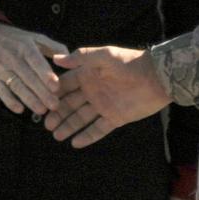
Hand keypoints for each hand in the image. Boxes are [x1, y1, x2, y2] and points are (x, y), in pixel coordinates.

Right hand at [0, 24, 67, 114]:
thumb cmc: (15, 39)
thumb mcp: (34, 37)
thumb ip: (53, 47)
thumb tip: (68, 58)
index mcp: (25, 47)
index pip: (36, 61)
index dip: (45, 75)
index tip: (56, 87)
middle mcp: (13, 58)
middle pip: (28, 77)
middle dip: (42, 93)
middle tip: (54, 105)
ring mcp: (1, 69)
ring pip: (16, 86)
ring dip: (29, 99)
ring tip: (41, 110)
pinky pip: (0, 91)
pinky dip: (9, 101)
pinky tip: (20, 110)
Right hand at [44, 46, 171, 146]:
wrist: (157, 78)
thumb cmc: (130, 63)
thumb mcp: (105, 56)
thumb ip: (81, 57)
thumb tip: (56, 59)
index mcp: (88, 74)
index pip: (66, 85)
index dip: (53, 93)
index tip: (40, 102)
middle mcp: (93, 90)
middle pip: (71, 104)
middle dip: (58, 113)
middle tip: (45, 124)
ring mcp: (103, 105)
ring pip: (81, 118)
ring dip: (68, 126)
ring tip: (56, 136)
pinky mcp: (115, 118)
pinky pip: (98, 129)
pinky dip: (87, 136)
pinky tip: (75, 143)